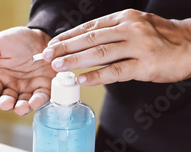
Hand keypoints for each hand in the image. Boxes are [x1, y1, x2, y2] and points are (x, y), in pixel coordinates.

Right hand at [0, 27, 55, 114]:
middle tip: (6, 103)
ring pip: (22, 104)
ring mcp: (28, 89)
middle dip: (5, 104)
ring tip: (21, 107)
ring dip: (21, 108)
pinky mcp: (44, 88)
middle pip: (6, 101)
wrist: (42, 33)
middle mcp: (12, 86)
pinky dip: (38, 102)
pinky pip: (40, 98)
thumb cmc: (18, 39)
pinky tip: (34, 101)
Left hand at [42, 9, 190, 85]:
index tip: (50, 45)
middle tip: (45, 56)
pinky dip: (97, 76)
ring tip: (57, 67)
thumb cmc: (159, 39)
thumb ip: (110, 34)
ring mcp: (138, 46)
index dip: (67, 37)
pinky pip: (116, 71)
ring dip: (75, 60)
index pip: (89, 27)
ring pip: (100, 53)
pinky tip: (82, 80)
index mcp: (124, 18)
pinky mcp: (145, 65)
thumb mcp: (134, 27)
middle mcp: (130, 28)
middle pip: (90, 38)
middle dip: (65, 48)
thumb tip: (80, 44)